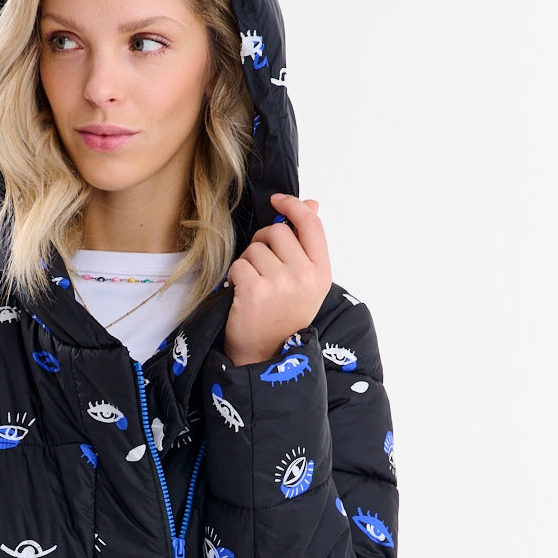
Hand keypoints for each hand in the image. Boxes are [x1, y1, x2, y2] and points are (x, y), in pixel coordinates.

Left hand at [223, 193, 331, 365]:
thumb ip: (308, 243)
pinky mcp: (255, 290)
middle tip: (263, 269)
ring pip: (255, 248)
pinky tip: (243, 295)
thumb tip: (312, 204)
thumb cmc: (284, 316)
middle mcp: (304, 276)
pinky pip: (238, 264)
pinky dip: (235, 278)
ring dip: (248, 263)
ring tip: (254, 286)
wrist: (266, 356)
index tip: (278, 201)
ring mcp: (280, 283)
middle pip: (277, 232)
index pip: (311, 224)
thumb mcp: (306, 282)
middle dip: (263, 244)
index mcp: (321, 272)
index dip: (293, 206)